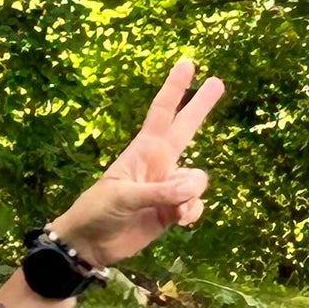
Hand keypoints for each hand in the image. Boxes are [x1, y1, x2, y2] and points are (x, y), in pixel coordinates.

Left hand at [49, 58, 226, 266]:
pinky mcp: (172, 211)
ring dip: (190, 193)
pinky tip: (178, 220)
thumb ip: (159, 192)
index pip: (162, 112)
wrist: (90, 244)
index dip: (174, 88)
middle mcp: (159, 164)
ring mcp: (167, 188)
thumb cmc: (97, 211)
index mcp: (143, 150)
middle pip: (186, 128)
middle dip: (201, 106)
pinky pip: (195, 205)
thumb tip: (192, 190)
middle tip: (218, 82)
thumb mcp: (122, 197)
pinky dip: (191, 212)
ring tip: (173, 209)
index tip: (187, 63)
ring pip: (197, 179)